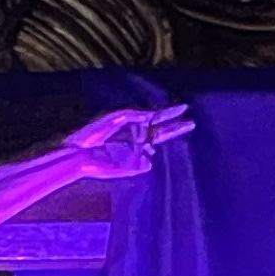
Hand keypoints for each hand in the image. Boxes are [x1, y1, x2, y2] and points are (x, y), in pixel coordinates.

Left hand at [70, 103, 194, 176]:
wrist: (82, 153)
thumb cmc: (95, 133)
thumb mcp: (118, 117)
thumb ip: (137, 115)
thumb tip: (152, 115)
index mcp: (135, 124)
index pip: (157, 118)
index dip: (170, 113)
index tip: (184, 107)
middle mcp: (138, 139)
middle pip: (162, 134)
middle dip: (176, 128)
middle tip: (192, 123)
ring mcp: (137, 154)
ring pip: (153, 148)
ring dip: (148, 143)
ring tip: (132, 142)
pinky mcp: (134, 167)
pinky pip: (146, 162)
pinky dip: (142, 157)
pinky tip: (129, 155)